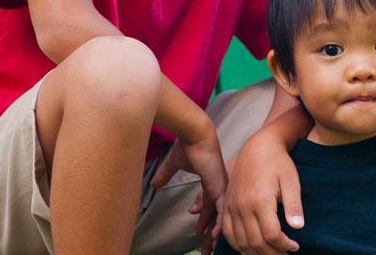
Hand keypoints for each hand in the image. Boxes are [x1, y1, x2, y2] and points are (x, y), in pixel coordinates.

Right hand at [150, 118, 227, 245]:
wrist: (194, 133)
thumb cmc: (187, 144)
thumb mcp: (173, 163)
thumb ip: (164, 174)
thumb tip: (153, 183)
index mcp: (210, 180)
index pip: (208, 203)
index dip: (203, 216)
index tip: (195, 226)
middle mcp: (217, 185)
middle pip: (216, 213)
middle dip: (209, 231)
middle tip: (205, 247)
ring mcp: (220, 186)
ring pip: (220, 215)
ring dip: (213, 232)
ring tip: (208, 247)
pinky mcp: (220, 187)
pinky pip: (222, 210)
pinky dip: (219, 223)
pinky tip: (215, 236)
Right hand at [220, 130, 303, 254]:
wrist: (258, 146)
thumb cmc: (277, 162)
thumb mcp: (291, 181)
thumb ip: (294, 206)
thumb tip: (298, 227)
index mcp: (260, 200)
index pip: (271, 235)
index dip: (285, 246)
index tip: (295, 246)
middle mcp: (242, 205)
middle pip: (255, 243)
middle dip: (272, 254)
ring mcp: (232, 205)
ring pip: (240, 241)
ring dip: (255, 253)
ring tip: (270, 252)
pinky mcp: (227, 204)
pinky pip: (227, 231)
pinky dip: (237, 244)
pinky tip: (250, 247)